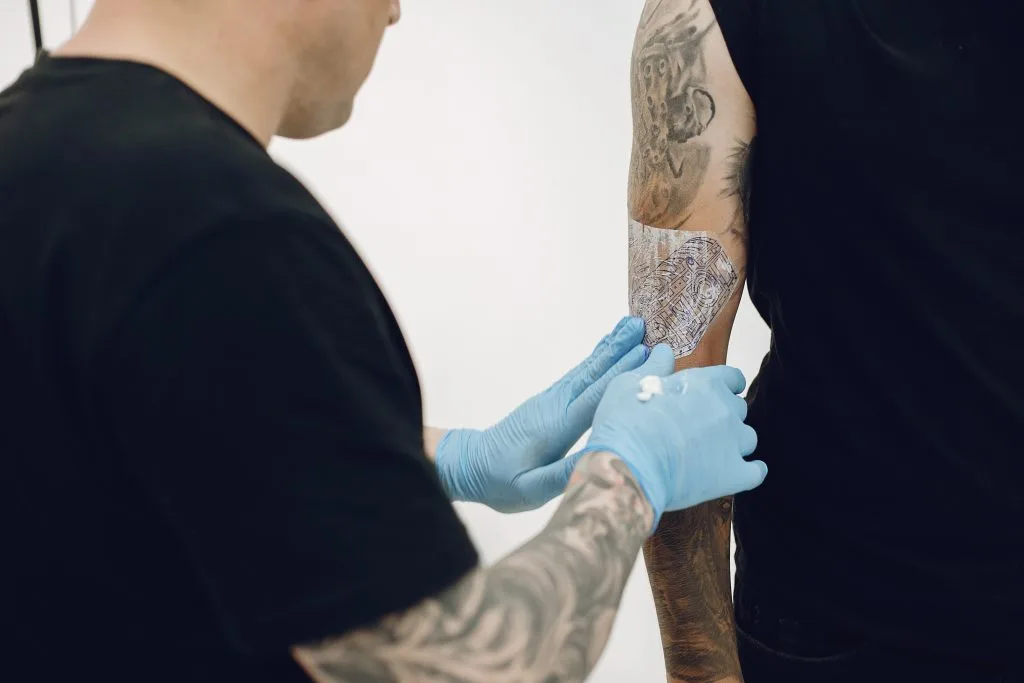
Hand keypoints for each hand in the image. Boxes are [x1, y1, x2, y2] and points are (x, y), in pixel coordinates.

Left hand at [435, 316, 648, 511]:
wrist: (471, 466)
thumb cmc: (501, 482)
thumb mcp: (530, 489)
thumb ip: (563, 474)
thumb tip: (600, 458)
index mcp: (555, 426)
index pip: (595, 395)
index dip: (622, 374)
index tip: (647, 354)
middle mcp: (555, 406)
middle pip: (593, 373)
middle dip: (621, 350)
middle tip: (646, 326)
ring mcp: (552, 400)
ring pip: (587, 369)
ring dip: (612, 347)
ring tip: (633, 324)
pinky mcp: (551, 401)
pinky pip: (580, 375)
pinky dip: (598, 358)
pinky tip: (610, 347)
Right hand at [581, 344, 766, 529]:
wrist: (628, 465)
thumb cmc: (624, 423)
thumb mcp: (629, 383)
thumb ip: (653, 367)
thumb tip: (662, 351)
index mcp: (705, 383)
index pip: (732, 378)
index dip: (725, 387)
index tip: (715, 395)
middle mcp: (726, 409)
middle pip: (738, 409)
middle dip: (723, 417)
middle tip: (698, 430)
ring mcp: (734, 442)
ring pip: (747, 439)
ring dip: (733, 444)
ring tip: (708, 456)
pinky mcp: (734, 475)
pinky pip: (756, 472)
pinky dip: (746, 472)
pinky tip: (731, 474)